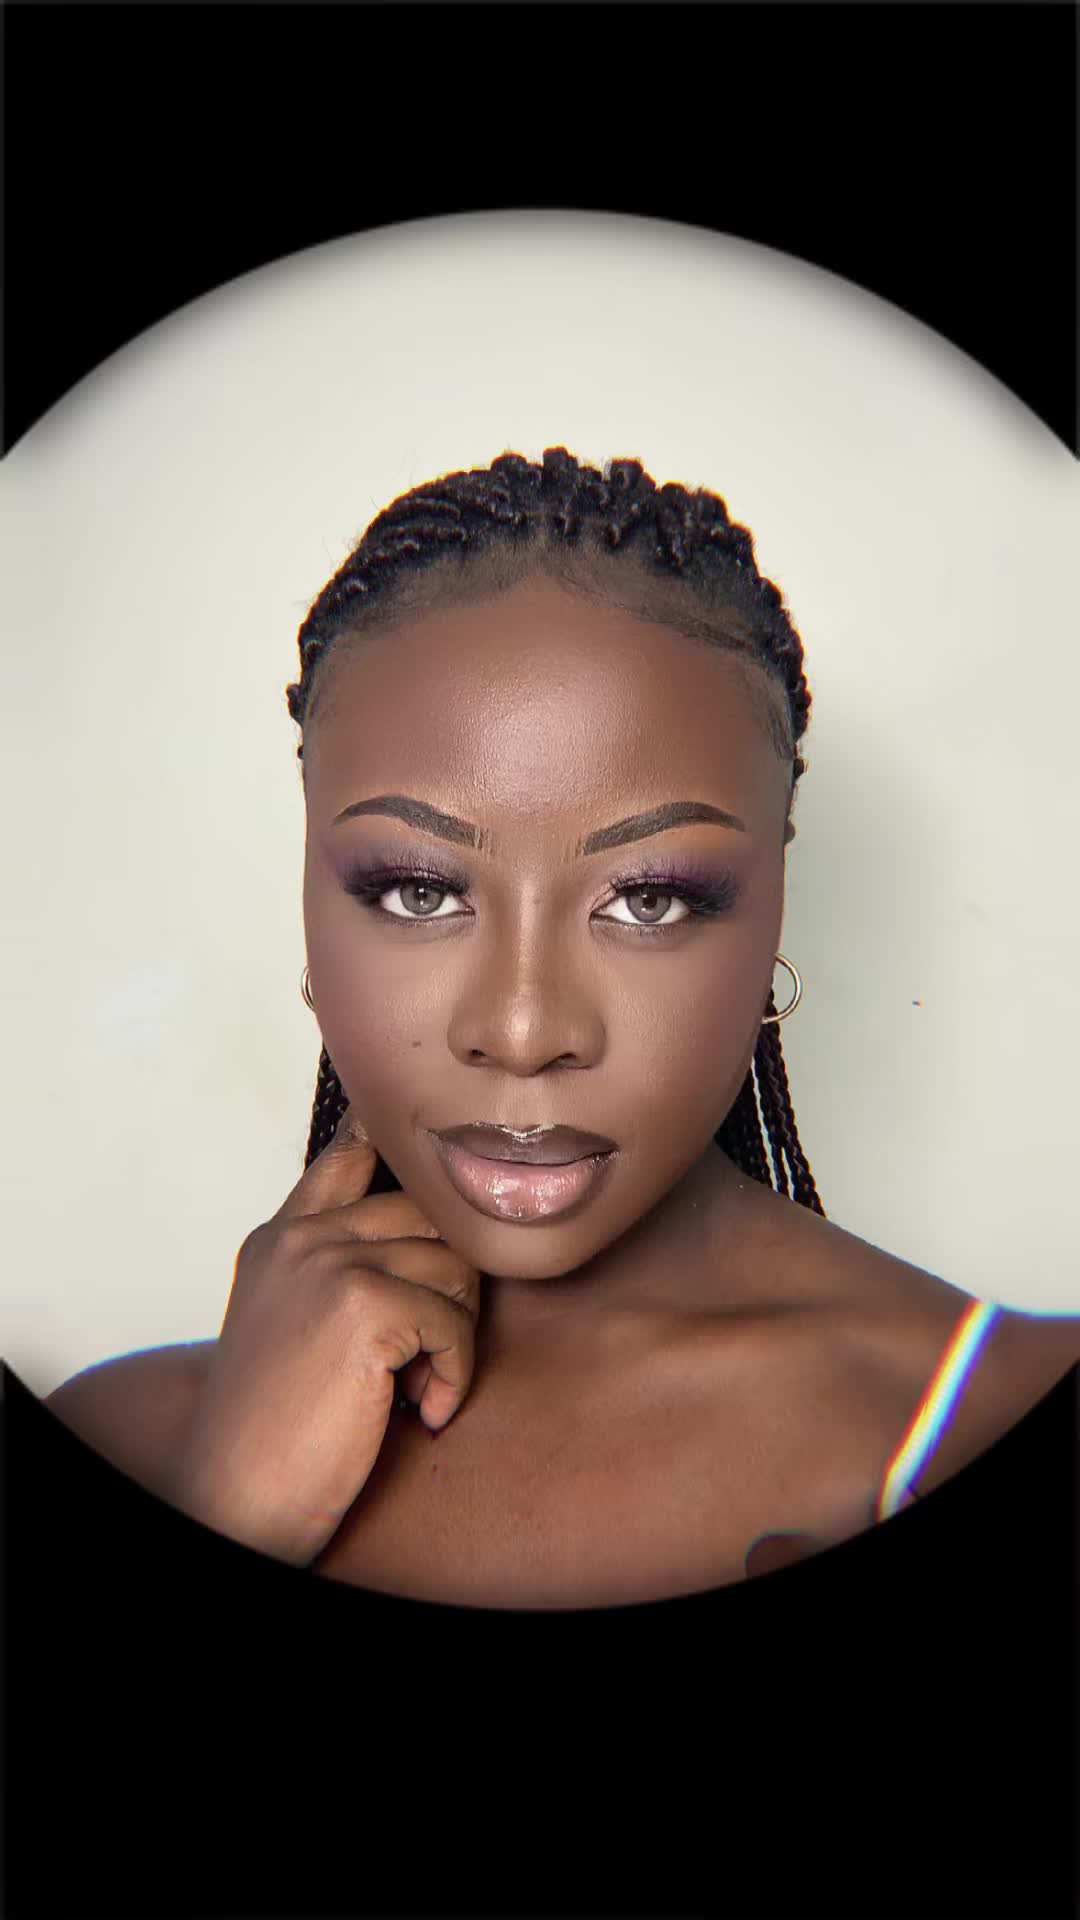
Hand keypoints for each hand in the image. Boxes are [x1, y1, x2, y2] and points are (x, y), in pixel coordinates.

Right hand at [172, 1107, 480, 1565]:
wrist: (235, 1502)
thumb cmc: (275, 1434)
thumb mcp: (293, 1329)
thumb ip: (340, 1274)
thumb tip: (432, 1239)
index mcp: (279, 1239)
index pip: (345, 1157)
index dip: (386, 1133)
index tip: (413, 1118)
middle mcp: (301, 1238)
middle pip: (429, 1214)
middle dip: (452, 1286)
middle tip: (426, 1358)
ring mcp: (328, 1263)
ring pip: (455, 1266)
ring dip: (455, 1338)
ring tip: (414, 1390)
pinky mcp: (362, 1304)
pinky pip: (456, 1321)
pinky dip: (454, 1375)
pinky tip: (421, 1412)